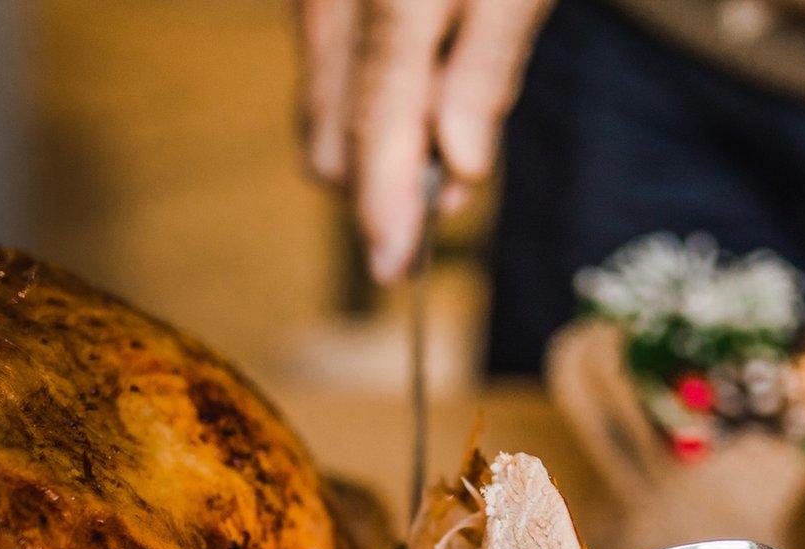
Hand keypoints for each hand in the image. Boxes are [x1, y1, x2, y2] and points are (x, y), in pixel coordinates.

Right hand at [297, 0, 552, 281]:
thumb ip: (486, 71)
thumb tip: (460, 169)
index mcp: (393, 5)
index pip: (375, 128)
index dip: (383, 206)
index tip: (393, 266)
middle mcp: (332, 4)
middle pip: (330, 141)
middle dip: (387, 186)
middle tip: (458, 177)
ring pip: (318, 116)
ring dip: (373, 150)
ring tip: (447, 128)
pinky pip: (321, 77)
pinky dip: (362, 106)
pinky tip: (418, 85)